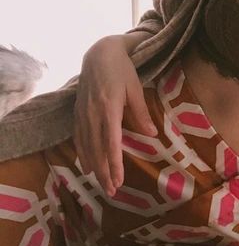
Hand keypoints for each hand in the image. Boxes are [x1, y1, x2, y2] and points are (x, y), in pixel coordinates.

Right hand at [73, 35, 156, 195]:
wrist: (99, 54)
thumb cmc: (122, 70)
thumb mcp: (135, 89)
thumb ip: (141, 113)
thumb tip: (152, 135)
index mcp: (109, 108)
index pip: (111, 142)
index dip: (114, 163)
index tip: (118, 180)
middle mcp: (92, 114)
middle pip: (97, 149)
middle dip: (104, 172)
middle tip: (112, 191)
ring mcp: (82, 113)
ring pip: (86, 146)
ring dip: (93, 166)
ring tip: (101, 184)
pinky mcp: (77, 112)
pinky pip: (78, 138)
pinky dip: (82, 153)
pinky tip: (87, 166)